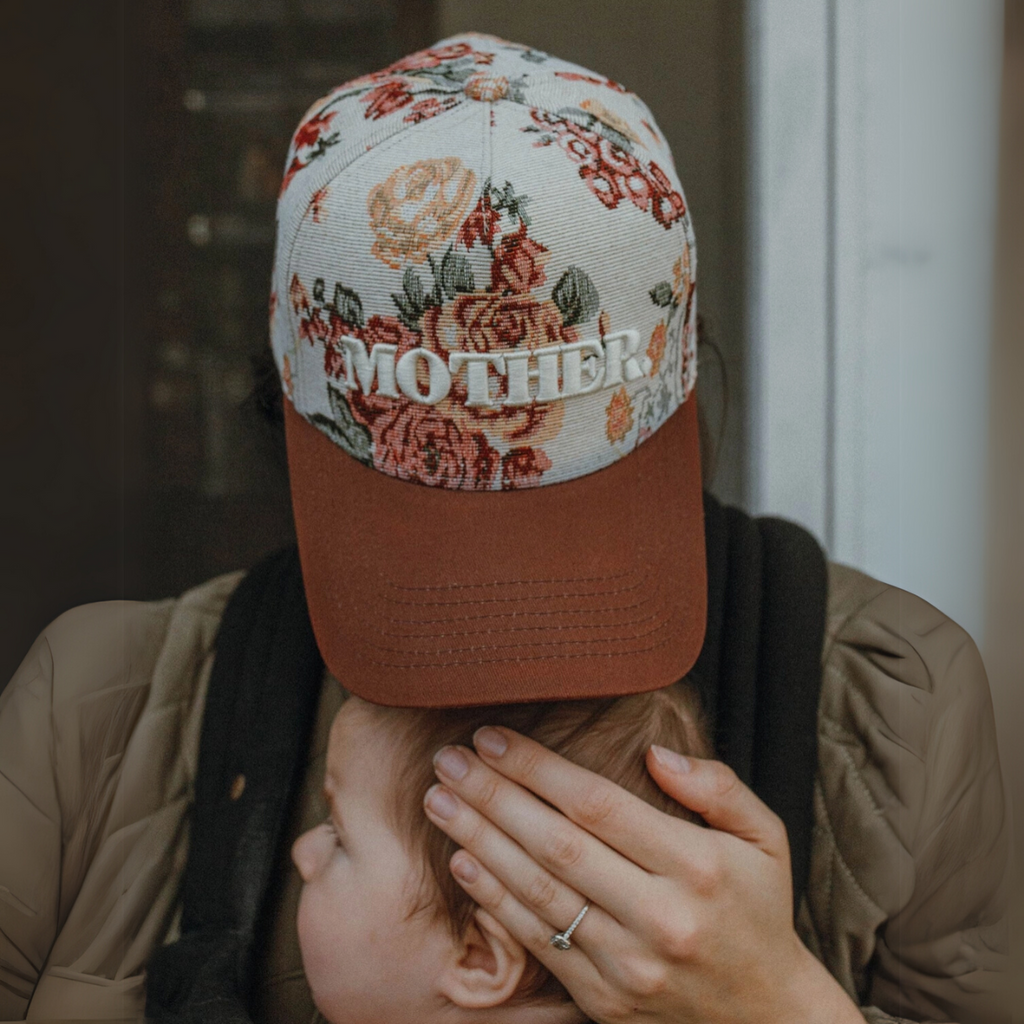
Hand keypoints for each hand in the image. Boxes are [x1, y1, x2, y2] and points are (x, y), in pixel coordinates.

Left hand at [424, 728, 863, 1023]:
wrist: (768, 1017)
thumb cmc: (759, 910)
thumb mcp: (766, 838)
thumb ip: (719, 787)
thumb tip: (655, 752)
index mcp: (697, 867)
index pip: (598, 804)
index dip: (537, 767)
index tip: (492, 736)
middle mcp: (660, 917)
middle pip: (555, 844)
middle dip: (492, 795)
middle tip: (448, 759)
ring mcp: (628, 965)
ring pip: (536, 892)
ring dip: (479, 841)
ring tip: (439, 800)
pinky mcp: (605, 1000)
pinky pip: (537, 942)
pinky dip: (494, 900)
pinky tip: (463, 861)